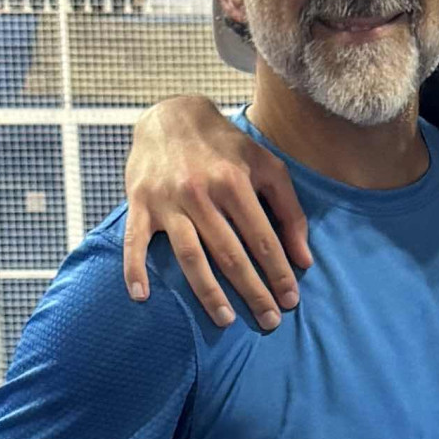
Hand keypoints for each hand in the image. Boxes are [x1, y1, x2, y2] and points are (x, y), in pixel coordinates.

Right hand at [120, 97, 310, 330]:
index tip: (290, 301)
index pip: (262, 239)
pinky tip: (142, 297)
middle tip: (269, 322)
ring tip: (226, 320)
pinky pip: (134, 241)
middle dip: (253, 291)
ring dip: (208, 292)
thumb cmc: (226, 147)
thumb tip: (304, 260)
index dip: (278, 273)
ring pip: (190, 256)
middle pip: (230, 254)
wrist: (171, 116)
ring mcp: (167, 200)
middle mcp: (200, 192)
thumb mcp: (266, 166)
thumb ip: (289, 211)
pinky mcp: (139, 203)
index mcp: (234, 181)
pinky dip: (134, 269)